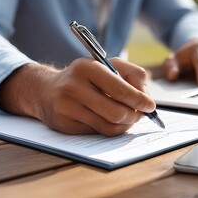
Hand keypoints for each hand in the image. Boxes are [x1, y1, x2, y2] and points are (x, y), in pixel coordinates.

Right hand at [0, 58, 155, 135]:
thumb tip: (146, 97)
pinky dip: (110, 129)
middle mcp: (74, 87)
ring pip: (108, 125)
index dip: (139, 100)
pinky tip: (111, 121)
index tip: (151, 106)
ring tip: (129, 118)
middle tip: (141, 115)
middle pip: (116, 111)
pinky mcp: (64, 124)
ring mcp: (66, 107)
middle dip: (134, 116)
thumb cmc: (84, 77)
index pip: (120, 89)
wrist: (47, 90)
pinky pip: (97, 132)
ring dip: (125, 125)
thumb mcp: (106, 65)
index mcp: (87, 68)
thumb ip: (131, 74)